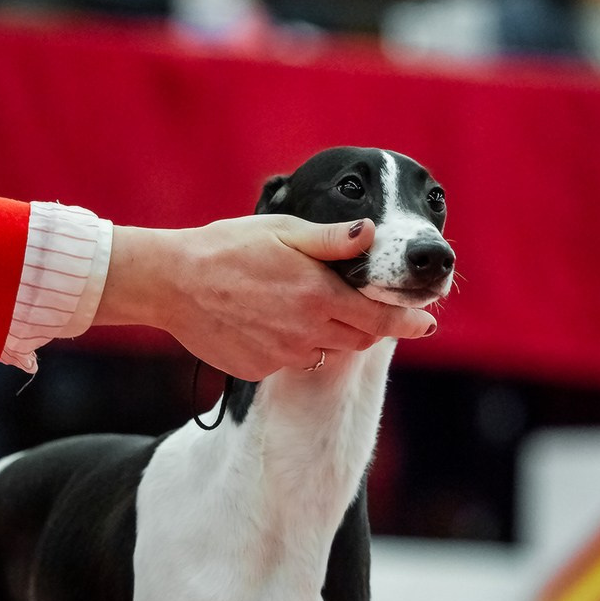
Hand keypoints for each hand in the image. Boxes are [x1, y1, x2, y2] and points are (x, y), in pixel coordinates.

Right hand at [94, 215, 436, 380]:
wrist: (172, 283)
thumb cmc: (227, 248)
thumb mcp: (283, 230)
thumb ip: (333, 240)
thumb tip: (373, 234)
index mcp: (317, 295)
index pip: (378, 318)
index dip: (407, 322)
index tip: (427, 324)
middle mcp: (305, 332)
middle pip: (358, 339)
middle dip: (366, 324)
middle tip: (350, 301)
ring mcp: (281, 355)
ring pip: (325, 351)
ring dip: (326, 333)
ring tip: (296, 303)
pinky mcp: (259, 369)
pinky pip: (290, 360)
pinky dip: (291, 344)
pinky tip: (265, 319)